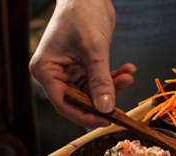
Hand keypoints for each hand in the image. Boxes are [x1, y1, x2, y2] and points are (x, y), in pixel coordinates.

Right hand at [29, 0, 135, 127]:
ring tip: (129, 75)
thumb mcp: (94, 51)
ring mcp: (69, 70)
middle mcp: (54, 73)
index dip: (85, 115)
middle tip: (124, 105)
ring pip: (93, 92)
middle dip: (104, 99)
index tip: (107, 121)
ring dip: (113, 86)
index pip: (64, 104)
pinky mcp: (83, 66)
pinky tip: (128, 70)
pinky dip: (114, 77)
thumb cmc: (83, 15)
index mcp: (46, 70)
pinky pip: (99, 80)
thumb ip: (100, 81)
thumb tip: (106, 109)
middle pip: (80, 100)